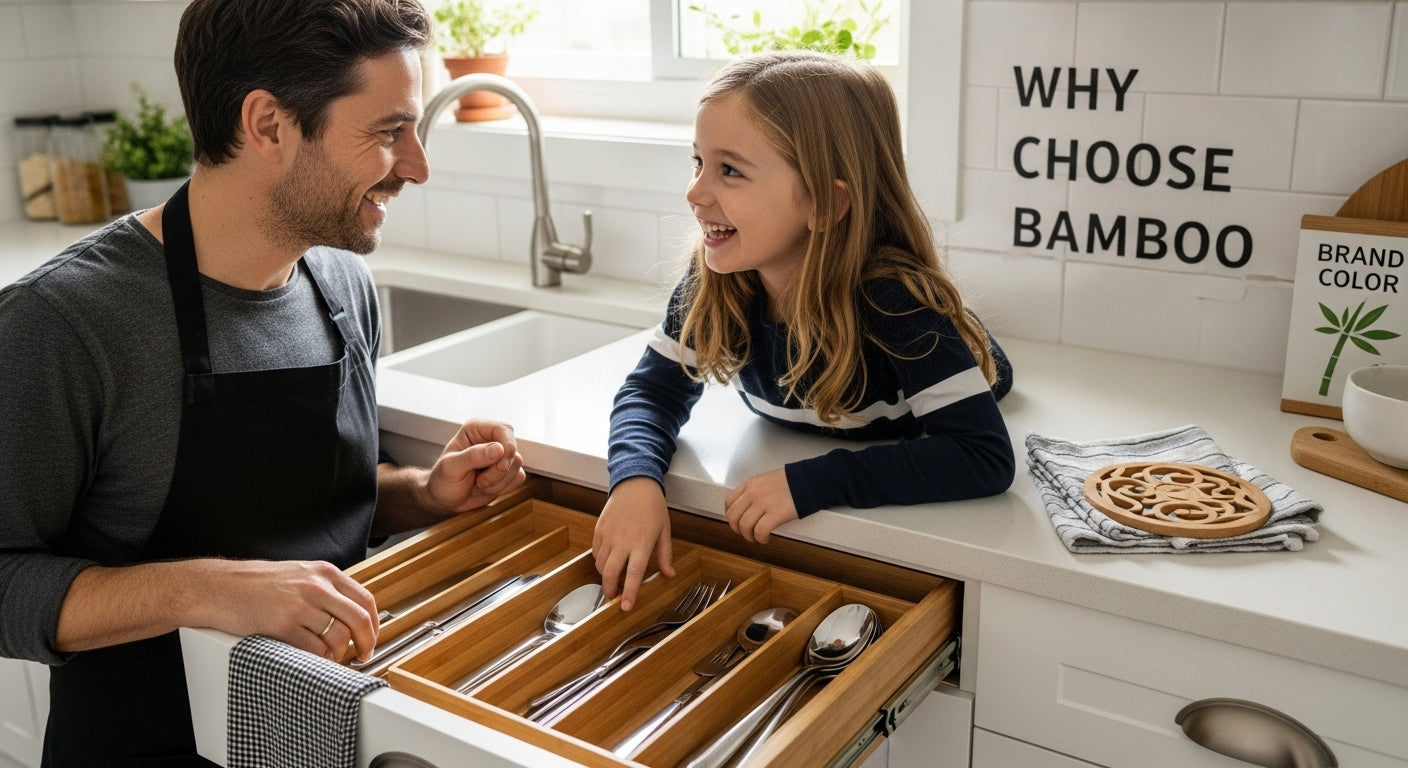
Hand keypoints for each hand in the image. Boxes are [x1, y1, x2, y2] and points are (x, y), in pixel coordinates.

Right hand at [177, 559, 377, 662]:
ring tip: (330, 656)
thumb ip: (324, 589)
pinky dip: (318, 659)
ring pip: (338, 636)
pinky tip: (313, 659)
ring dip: (338, 653)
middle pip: (359, 619)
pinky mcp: (282, 624)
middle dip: (366, 642)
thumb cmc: (254, 583)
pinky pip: (313, 649)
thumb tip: (350, 615)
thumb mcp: (297, 574)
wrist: (217, 587)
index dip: (374, 624)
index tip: (371, 638)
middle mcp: (316, 585)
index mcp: (323, 572)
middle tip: (362, 655)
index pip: (365, 599)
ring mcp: (300, 605)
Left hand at [426, 419, 526, 512]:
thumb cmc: (442, 480)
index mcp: (476, 429)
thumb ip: (473, 456)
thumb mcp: (451, 468)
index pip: (504, 429)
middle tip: (480, 481)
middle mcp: (491, 439)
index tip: (500, 466)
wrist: (444, 500)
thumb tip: (498, 449)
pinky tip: (486, 488)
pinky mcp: (507, 471)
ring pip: (516, 466)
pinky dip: (503, 488)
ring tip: (479, 484)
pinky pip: (519, 478)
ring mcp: (501, 456)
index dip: (507, 447)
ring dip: (498, 482)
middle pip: (513, 450)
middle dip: (499, 471)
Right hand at [593, 477, 673, 610]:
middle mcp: (622, 542)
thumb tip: (669, 574)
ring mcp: (608, 536)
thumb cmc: (652, 507)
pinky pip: (595, 552)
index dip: (629, 593)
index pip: (634, 574)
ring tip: (612, 579)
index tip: (625, 606)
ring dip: (605, 576)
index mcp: (641, 544)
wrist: (635, 484)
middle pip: (610, 573)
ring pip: (600, 565)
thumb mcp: (664, 531)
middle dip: (610, 590)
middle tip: (613, 596)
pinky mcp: (599, 530)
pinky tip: (608, 561)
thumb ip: (665, 555)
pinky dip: (600, 561)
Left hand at [724, 468, 797, 543]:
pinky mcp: (775, 514)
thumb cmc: (791, 481)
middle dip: (737, 529)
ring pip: (744, 526)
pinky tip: (765, 539)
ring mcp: (763, 503)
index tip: (737, 522)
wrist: (808, 481)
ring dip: (749, 536)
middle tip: (746, 533)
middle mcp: (753, 493)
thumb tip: (747, 508)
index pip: (729, 503)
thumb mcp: (766, 480)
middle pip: (733, 516)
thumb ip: (754, 491)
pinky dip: (760, 538)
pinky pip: (760, 531)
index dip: (731, 516)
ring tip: (757, 538)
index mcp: (750, 484)